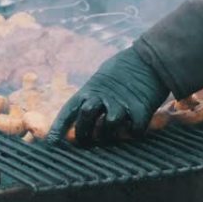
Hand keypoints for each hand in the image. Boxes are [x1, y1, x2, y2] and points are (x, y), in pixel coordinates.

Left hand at [47, 47, 169, 144]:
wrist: (151, 57)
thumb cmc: (124, 69)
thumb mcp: (102, 79)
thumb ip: (93, 96)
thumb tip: (84, 114)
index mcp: (90, 89)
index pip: (69, 111)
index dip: (58, 128)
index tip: (51, 144)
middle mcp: (103, 97)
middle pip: (86, 119)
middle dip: (83, 134)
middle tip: (86, 143)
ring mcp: (122, 103)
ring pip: (108, 126)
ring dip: (108, 134)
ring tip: (112, 134)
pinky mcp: (141, 108)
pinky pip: (134, 130)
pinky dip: (133, 132)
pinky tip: (134, 128)